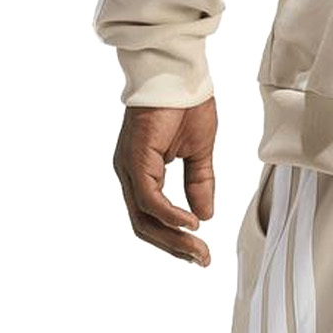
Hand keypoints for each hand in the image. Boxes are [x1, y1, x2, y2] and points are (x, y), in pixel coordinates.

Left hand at [113, 101, 217, 266]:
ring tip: (198, 249)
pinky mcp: (135, 159)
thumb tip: (204, 215)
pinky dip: (169, 214)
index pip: (152, 218)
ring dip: (173, 238)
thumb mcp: (199, 152)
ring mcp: (129, 167)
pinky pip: (148, 198)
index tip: (201, 253)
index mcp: (142, 171)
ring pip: (143, 217)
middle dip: (175, 247)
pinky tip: (190, 223)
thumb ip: (199, 183)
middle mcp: (130, 173)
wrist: (178, 72)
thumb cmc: (186, 103)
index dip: (176, 239)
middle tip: (202, 259)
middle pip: (145, 225)